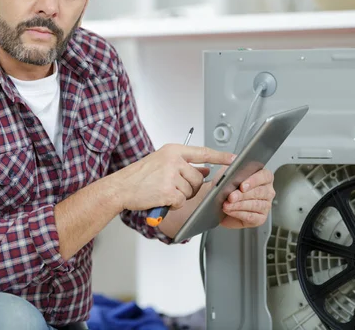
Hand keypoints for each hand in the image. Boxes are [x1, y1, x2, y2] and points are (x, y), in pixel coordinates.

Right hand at [106, 144, 235, 211]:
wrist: (120, 187)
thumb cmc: (139, 176)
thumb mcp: (162, 162)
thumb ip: (184, 164)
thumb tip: (205, 170)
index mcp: (173, 150)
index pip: (203, 152)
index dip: (220, 156)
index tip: (234, 158)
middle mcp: (173, 160)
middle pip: (198, 178)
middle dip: (189, 187)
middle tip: (171, 187)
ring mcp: (171, 175)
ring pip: (190, 191)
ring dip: (180, 196)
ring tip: (163, 191)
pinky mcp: (168, 191)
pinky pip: (181, 201)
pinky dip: (173, 204)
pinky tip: (161, 199)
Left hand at [220, 168, 275, 228]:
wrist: (218, 202)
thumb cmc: (225, 187)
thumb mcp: (226, 173)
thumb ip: (231, 168)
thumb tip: (231, 165)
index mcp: (263, 177)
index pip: (265, 176)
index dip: (254, 180)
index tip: (242, 186)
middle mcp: (267, 191)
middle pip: (259, 192)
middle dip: (242, 195)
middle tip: (231, 197)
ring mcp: (265, 206)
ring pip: (255, 205)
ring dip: (239, 205)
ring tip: (227, 205)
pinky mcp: (260, 218)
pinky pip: (251, 217)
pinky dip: (238, 214)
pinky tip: (230, 211)